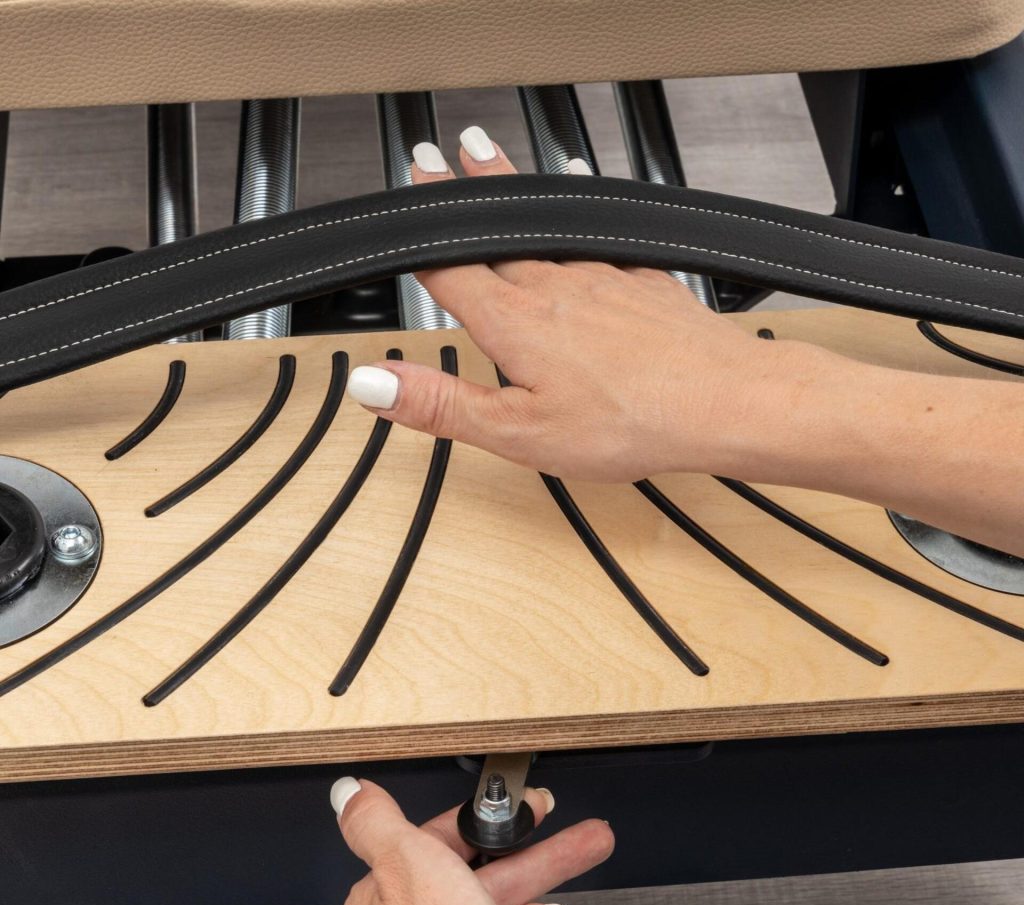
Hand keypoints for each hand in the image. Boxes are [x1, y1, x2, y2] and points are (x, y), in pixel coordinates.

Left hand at [333, 777, 613, 904]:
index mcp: (378, 898)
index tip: (516, 809)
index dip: (480, 821)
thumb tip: (350, 793)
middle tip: (561, 836)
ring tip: (571, 864)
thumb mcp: (409, 866)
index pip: (431, 841)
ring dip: (534, 883)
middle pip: (466, 875)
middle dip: (524, 850)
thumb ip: (376, 823)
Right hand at [345, 128, 801, 482]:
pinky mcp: (642, 275)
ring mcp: (602, 273)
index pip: (450, 266)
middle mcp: (555, 284)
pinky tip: (580, 191)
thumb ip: (443, 405)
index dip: (422, 236)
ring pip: (546, 224)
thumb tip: (373, 383)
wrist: (724, 401)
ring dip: (513, 190)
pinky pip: (598, 231)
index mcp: (515, 321)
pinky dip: (579, 207)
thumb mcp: (519, 433)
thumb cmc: (630, 422)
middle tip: (441, 157)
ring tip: (489, 157)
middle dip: (463, 196)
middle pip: (496, 233)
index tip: (407, 199)